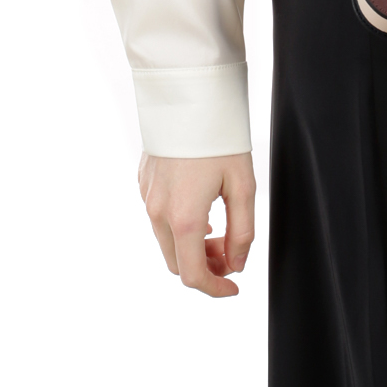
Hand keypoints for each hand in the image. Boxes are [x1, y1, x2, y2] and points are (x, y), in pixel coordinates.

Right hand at [138, 151, 255, 297]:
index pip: (193, 276)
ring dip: (191, 246)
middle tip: (231, 252)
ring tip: (218, 229)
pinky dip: (179, 225)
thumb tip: (237, 263)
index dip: (215, 289)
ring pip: (166, 241)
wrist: (189, 97)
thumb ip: (242, 231)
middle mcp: (158, 212)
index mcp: (184, 218)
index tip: (234, 287)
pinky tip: (200, 206)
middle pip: (177, 262)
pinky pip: (158, 217)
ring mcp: (147, 196)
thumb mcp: (243, 185)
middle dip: (205, 266)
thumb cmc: (220, 137)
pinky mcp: (143, 182)